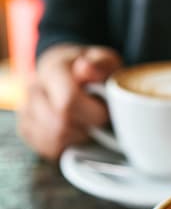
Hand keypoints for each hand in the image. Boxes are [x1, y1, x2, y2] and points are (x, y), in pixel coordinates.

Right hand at [17, 44, 121, 160]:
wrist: (69, 71)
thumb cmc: (92, 70)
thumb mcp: (105, 60)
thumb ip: (102, 64)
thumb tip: (86, 69)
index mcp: (54, 70)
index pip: (68, 103)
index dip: (95, 114)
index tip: (106, 112)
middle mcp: (34, 89)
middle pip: (60, 125)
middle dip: (87, 129)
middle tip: (98, 121)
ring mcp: (27, 110)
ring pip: (53, 139)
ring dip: (77, 139)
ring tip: (87, 126)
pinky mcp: (27, 129)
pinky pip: (46, 148)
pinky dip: (66, 146)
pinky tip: (75, 135)